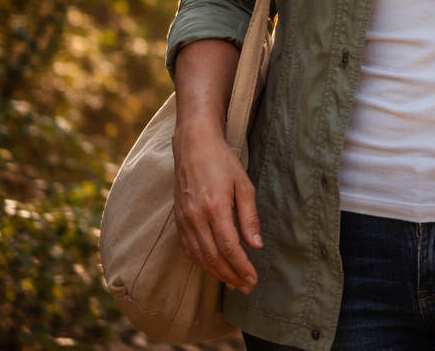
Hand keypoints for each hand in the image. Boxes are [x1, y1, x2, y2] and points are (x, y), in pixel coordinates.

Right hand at [173, 121, 262, 292]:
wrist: (193, 147)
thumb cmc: (223, 163)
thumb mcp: (244, 186)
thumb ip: (249, 217)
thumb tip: (256, 245)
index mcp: (214, 208)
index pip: (229, 248)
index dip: (241, 266)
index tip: (253, 278)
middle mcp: (196, 218)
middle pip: (213, 257)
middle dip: (231, 275)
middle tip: (246, 286)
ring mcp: (184, 220)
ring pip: (199, 257)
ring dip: (216, 273)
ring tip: (233, 282)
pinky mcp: (178, 220)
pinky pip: (188, 249)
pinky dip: (201, 262)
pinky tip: (213, 268)